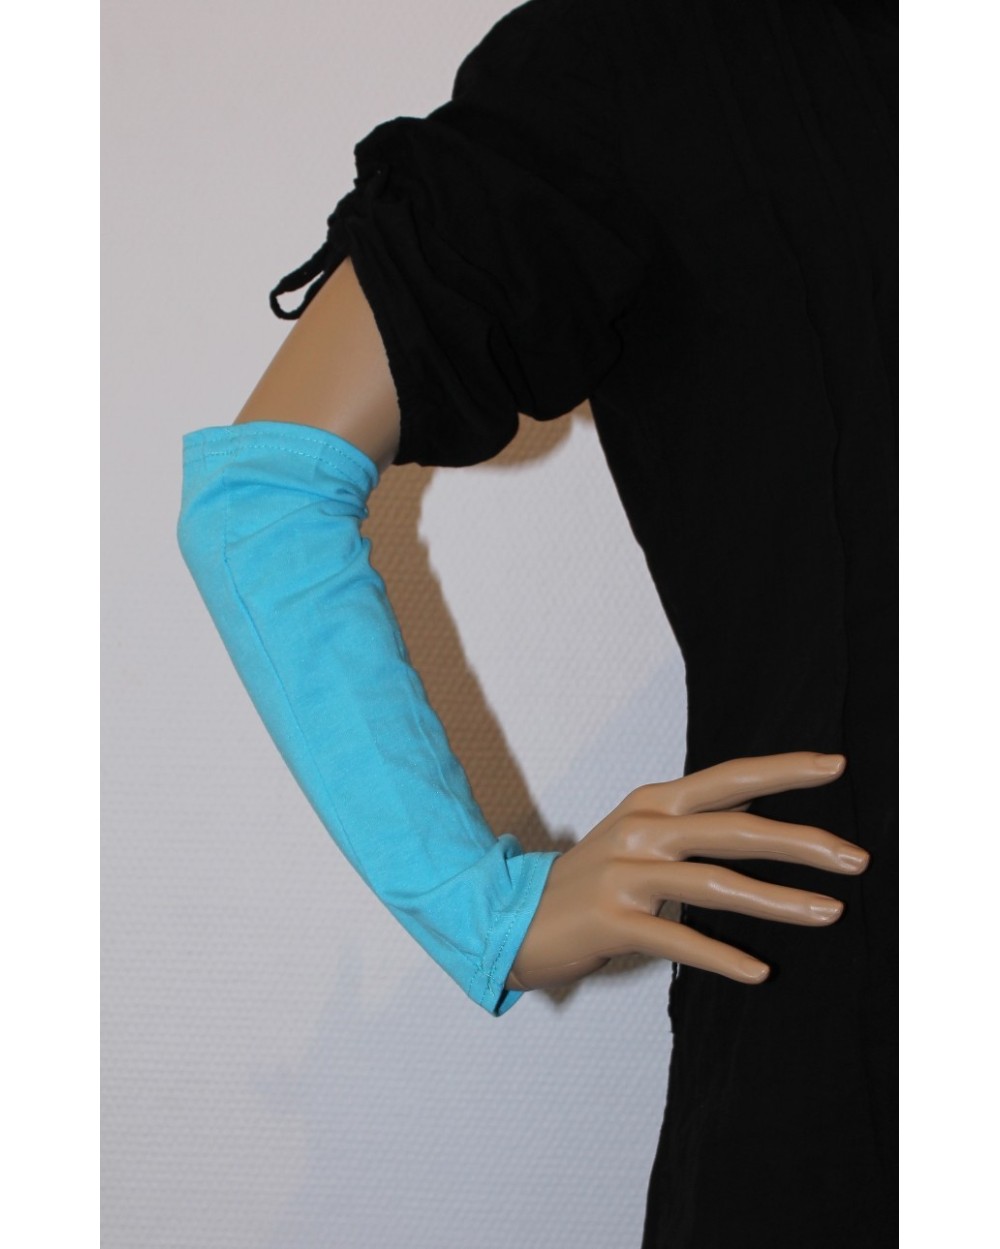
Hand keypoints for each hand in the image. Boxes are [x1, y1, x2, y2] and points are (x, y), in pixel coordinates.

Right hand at [507, 752, 867, 990]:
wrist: (510, 916)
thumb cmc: (587, 880)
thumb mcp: (635, 836)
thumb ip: (689, 823)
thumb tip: (758, 814)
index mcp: (650, 804)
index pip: (728, 780)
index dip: (783, 771)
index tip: (836, 766)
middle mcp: (640, 830)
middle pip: (733, 828)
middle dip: (801, 841)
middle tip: (857, 858)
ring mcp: (624, 876)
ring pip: (715, 883)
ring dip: (779, 900)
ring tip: (829, 912)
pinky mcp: (611, 922)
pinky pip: (678, 940)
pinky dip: (721, 957)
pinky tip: (758, 971)